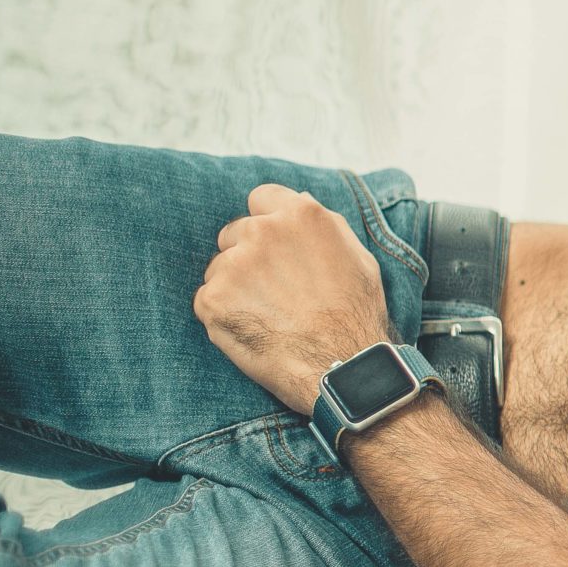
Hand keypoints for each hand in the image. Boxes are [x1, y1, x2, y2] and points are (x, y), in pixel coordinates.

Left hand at [194, 184, 395, 415]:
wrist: (343, 367)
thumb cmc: (357, 315)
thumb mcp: (358, 258)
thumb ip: (324, 225)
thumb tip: (299, 201)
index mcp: (300, 216)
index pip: (261, 198)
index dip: (269, 222)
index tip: (277, 247)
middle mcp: (263, 232)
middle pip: (236, 232)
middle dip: (250, 256)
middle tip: (277, 290)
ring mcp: (233, 266)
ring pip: (220, 268)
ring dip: (236, 287)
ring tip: (270, 316)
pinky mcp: (212, 299)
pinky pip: (209, 300)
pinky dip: (225, 315)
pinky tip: (256, 330)